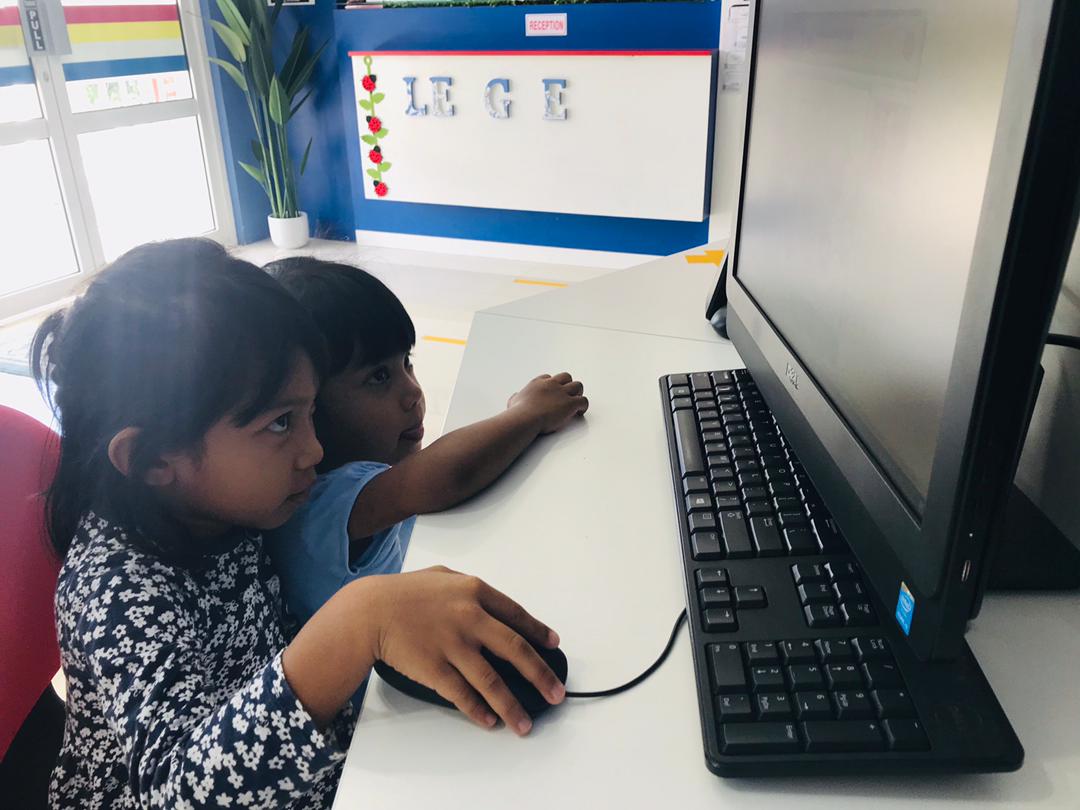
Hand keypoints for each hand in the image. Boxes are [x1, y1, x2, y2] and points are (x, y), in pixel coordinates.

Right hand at [368, 566, 564, 734]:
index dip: (538, 633)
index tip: (552, 646)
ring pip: (492, 682)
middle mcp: (470, 618)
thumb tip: (489, 603)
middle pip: (516, 651)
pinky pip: (463, 695)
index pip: (517, 616)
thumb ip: (468, 588)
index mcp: (474, 592)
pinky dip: (478, 711)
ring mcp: (454, 646)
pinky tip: (489, 721)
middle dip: (541, 676)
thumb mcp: (442, 577)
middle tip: (556, 693)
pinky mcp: (436, 670)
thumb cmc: (403, 593)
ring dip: (512, 707)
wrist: (368, 612)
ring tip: (525, 725)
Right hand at [506, 372, 588, 434]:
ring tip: (576, 403)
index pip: (549, 377)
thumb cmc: (518, 413)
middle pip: (566, 377)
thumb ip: (516, 397)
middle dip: (568, 385)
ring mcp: (562, 393)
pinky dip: (583, 406)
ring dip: (578, 393)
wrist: (525, 418)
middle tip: (568, 396)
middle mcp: (551, 384)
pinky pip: (583, 401)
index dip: (553, 385)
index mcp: (538, 383)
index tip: (553, 392)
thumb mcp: (513, 401)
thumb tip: (515, 397)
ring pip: (578, 385)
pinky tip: (579, 412)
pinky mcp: (570, 403)